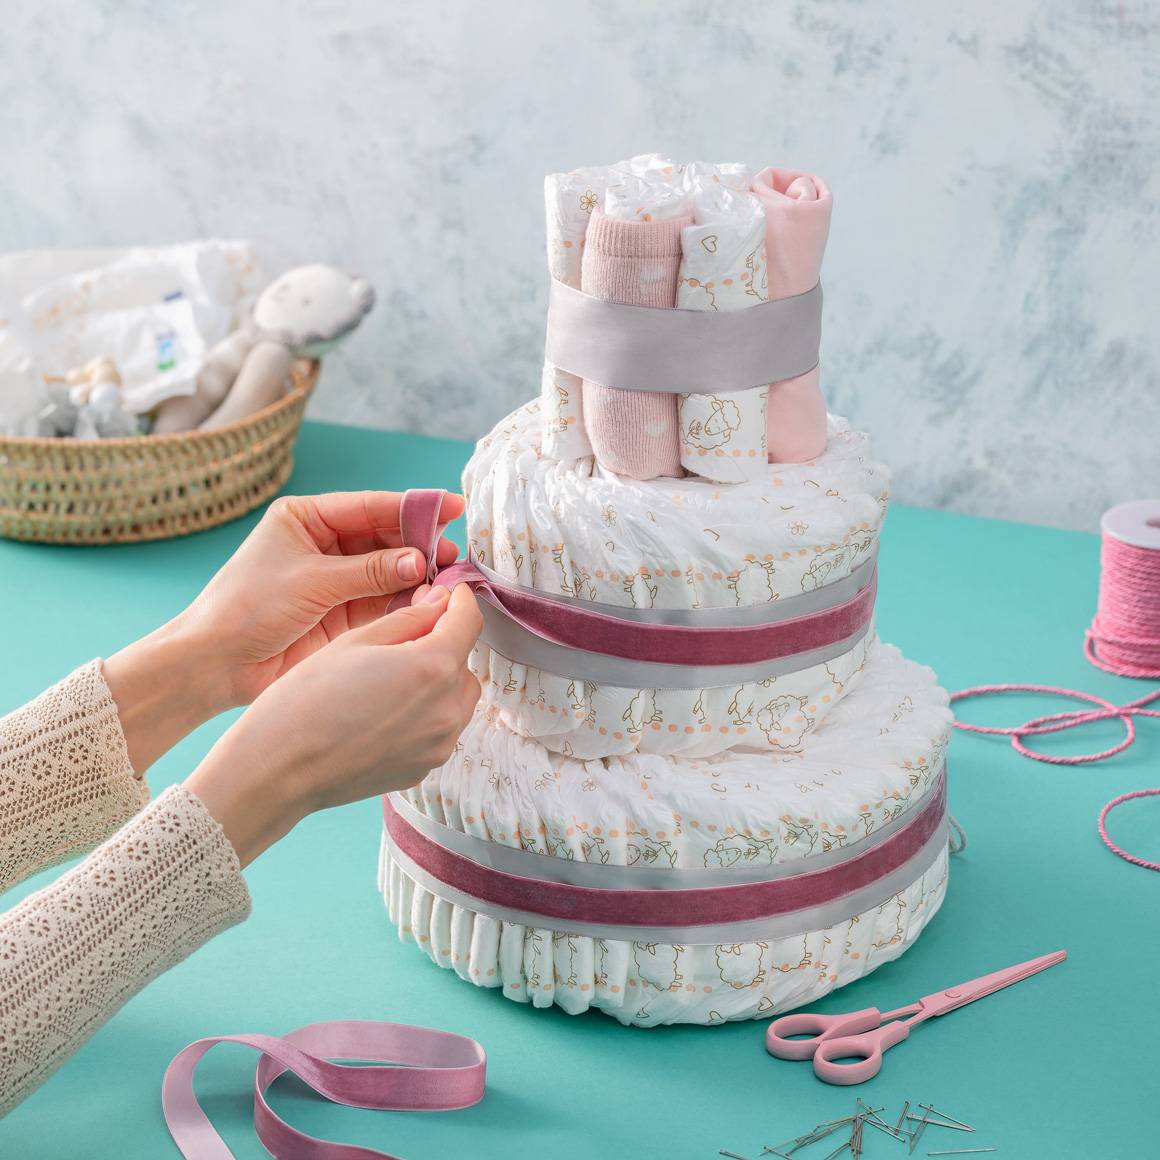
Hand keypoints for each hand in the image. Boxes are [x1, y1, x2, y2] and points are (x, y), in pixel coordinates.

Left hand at [180, 490, 463, 705]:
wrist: (215, 663)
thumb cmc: (247, 608)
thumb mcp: (312, 580)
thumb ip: (369, 570)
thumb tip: (420, 560)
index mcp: (306, 519)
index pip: (369, 506)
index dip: (412, 507)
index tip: (451, 507)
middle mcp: (324, 545)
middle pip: (384, 537)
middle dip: (420, 543)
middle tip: (453, 554)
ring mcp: (335, 580)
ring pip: (389, 570)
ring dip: (417, 574)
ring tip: (448, 579)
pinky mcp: (342, 613)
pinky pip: (383, 600)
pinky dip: (406, 600)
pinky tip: (428, 600)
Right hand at [185, 583, 482, 865]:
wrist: (278, 768)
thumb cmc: (306, 698)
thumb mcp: (356, 641)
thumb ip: (409, 618)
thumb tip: (441, 602)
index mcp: (432, 668)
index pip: (469, 621)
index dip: (459, 601)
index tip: (447, 594)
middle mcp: (447, 710)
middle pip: (464, 663)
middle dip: (443, 644)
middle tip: (404, 639)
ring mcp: (438, 745)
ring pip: (457, 699)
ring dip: (438, 681)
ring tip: (391, 678)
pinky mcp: (424, 769)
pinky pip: (438, 730)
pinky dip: (424, 714)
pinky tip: (384, 711)